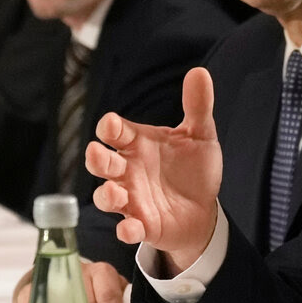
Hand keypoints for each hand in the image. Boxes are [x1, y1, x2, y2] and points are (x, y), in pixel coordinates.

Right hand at [85, 67, 221, 273]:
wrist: (204, 206)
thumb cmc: (193, 167)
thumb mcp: (200, 135)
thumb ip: (197, 106)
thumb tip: (199, 72)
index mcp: (138, 144)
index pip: (116, 132)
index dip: (111, 128)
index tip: (111, 125)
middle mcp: (129, 171)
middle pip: (103, 163)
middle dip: (96, 159)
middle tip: (97, 153)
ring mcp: (132, 199)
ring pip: (107, 197)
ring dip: (107, 195)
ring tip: (114, 193)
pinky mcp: (143, 225)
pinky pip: (128, 229)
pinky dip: (127, 230)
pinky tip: (130, 228)